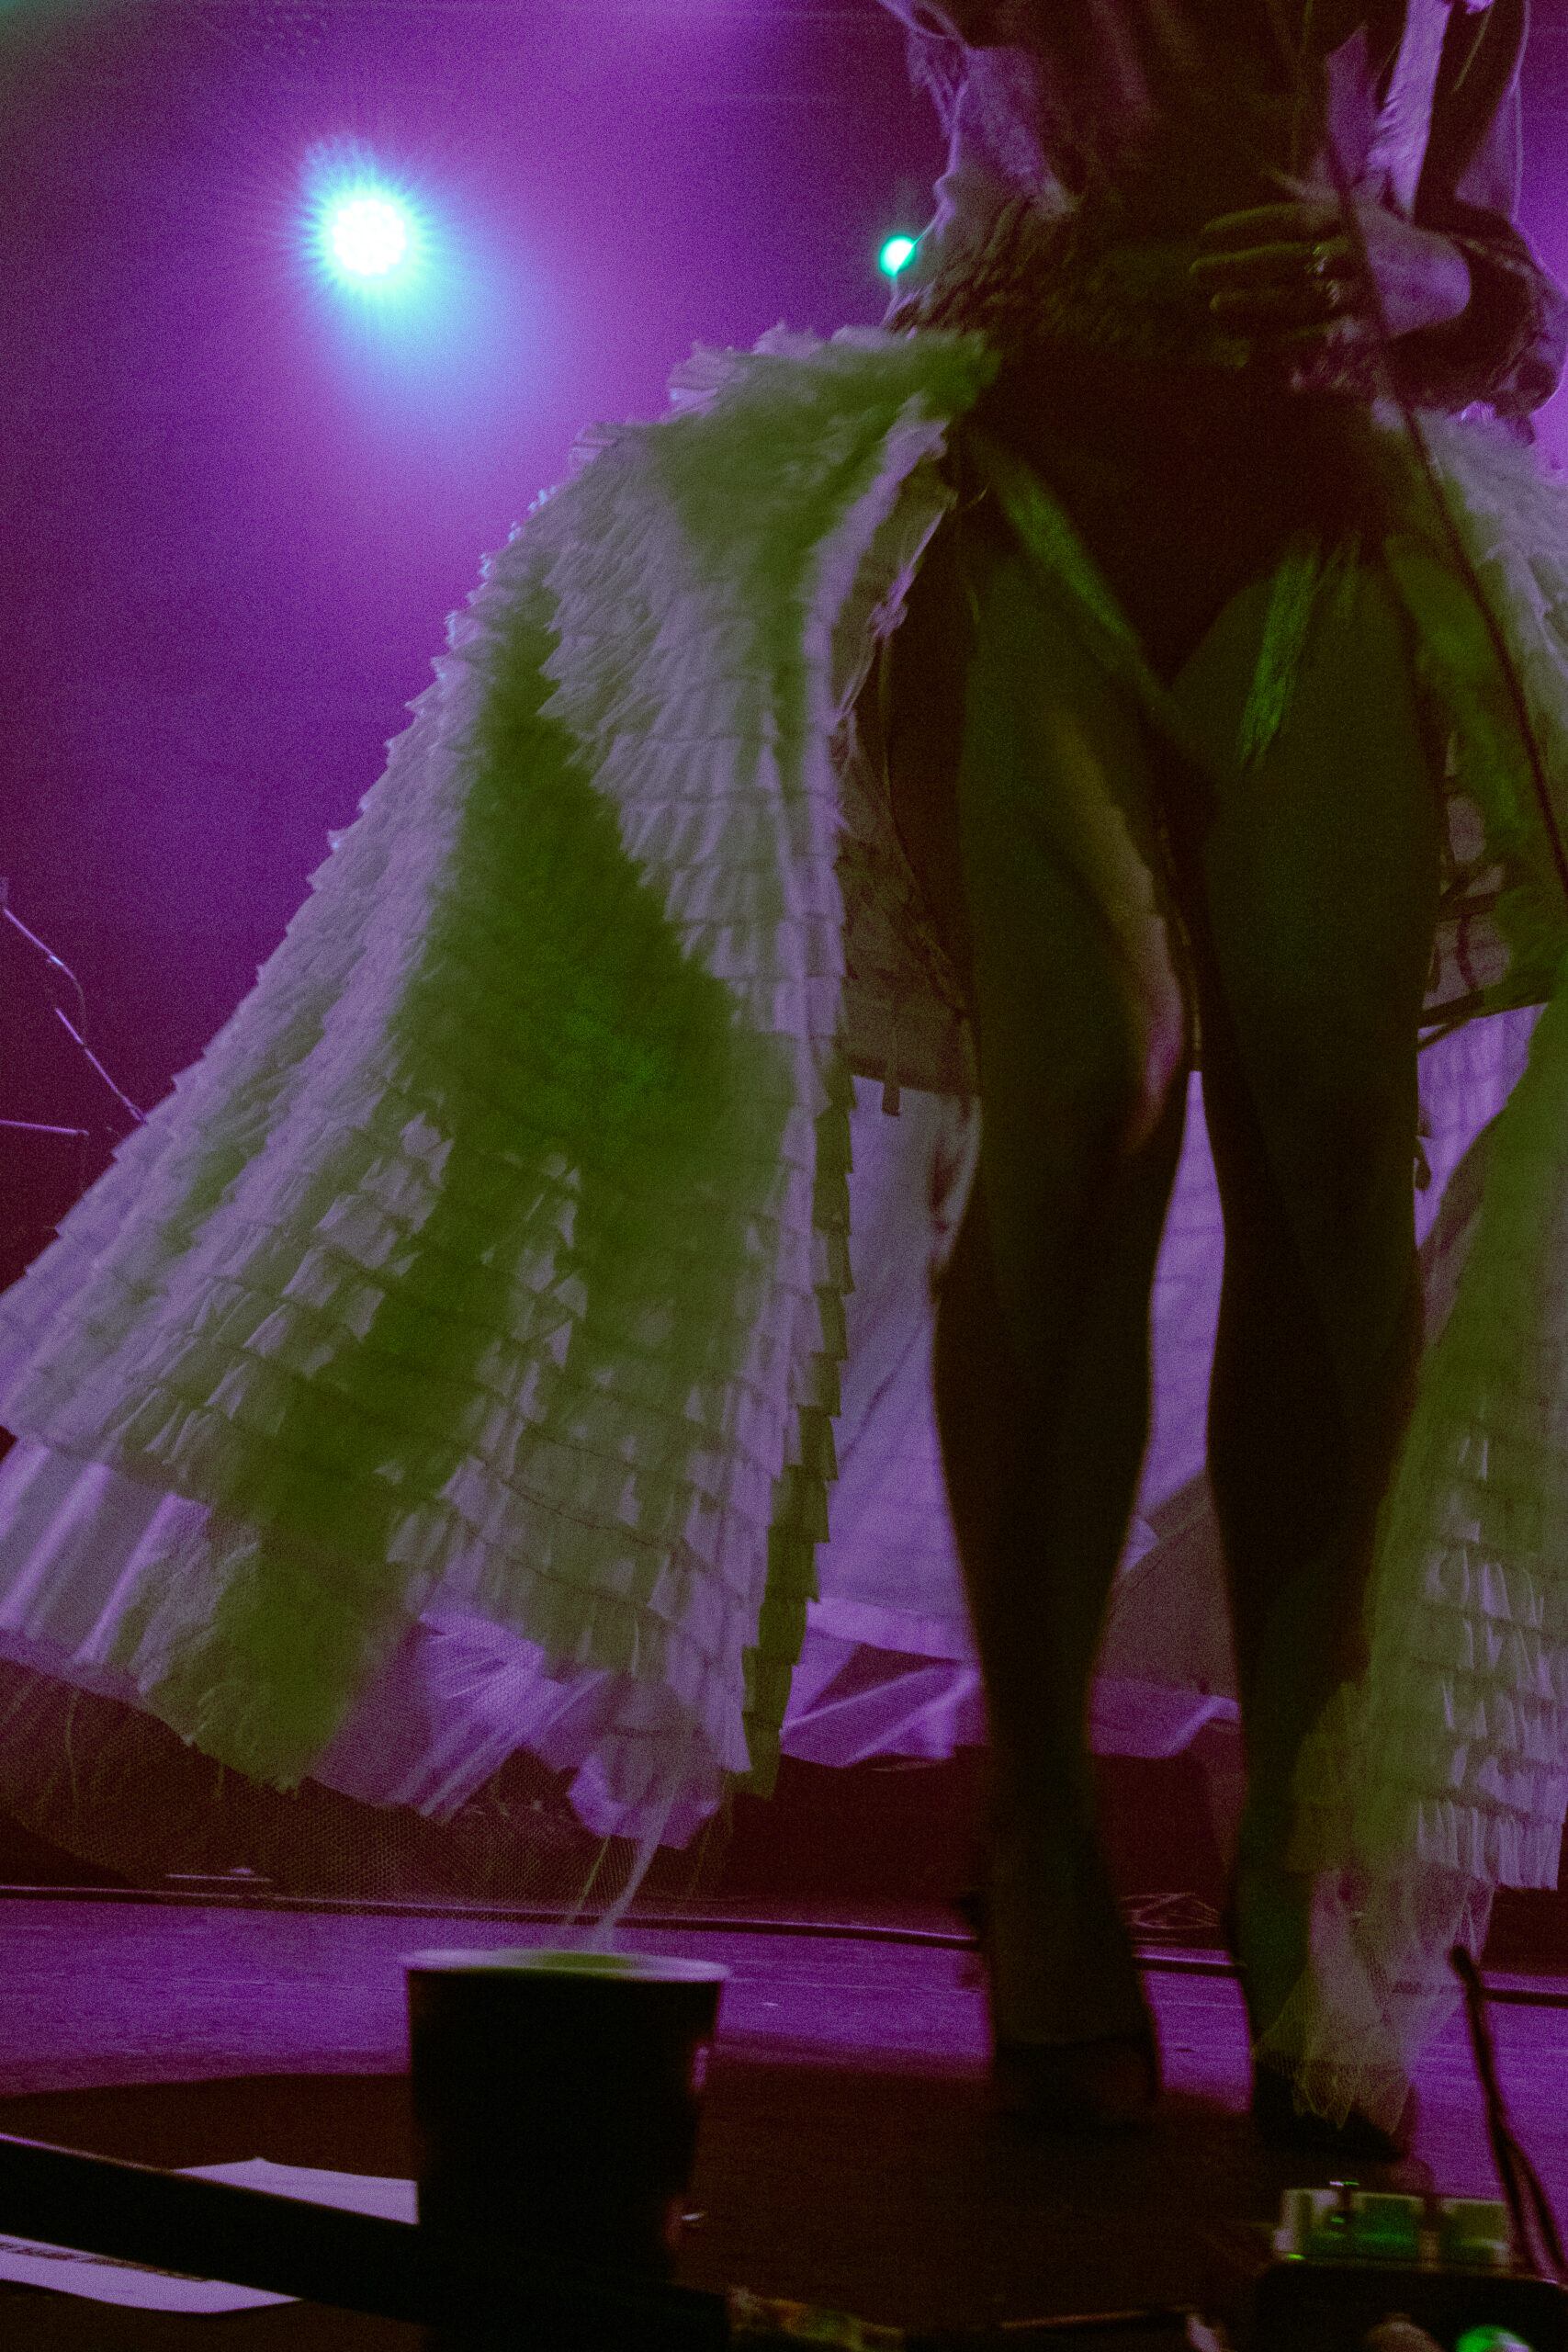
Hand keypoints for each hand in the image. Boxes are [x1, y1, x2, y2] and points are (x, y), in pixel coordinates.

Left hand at [1189, 182, 1471, 350]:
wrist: (1440, 280)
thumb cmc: (1381, 241)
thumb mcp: (1349, 209)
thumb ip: (1303, 196)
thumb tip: (1258, 176)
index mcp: (1346, 219)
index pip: (1290, 218)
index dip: (1247, 226)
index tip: (1206, 235)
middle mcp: (1354, 252)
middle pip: (1290, 259)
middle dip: (1241, 266)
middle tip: (1197, 273)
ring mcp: (1362, 292)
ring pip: (1303, 298)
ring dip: (1256, 306)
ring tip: (1216, 308)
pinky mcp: (1367, 329)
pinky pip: (1324, 338)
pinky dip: (1290, 344)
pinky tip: (1256, 349)